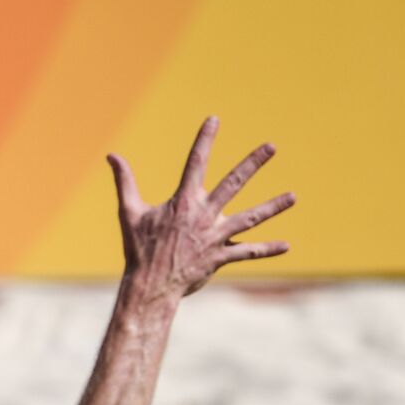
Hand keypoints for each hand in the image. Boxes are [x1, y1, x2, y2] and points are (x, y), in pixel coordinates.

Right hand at [109, 116, 294, 298]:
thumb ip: (125, 181)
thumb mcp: (129, 211)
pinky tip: (286, 246)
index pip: (196, 162)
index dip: (205, 139)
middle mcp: (204, 215)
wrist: (150, 284)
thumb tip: (111, 156)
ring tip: (292, 197)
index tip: (214, 120)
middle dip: (253, 163)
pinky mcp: (221, 256)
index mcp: (183, 201)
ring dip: (272, 207)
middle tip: (271, 146)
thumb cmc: (138, 248)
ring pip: (250, 218)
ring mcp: (215, 236)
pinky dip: (267, 249)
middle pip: (234, 183)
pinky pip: (249, 252)